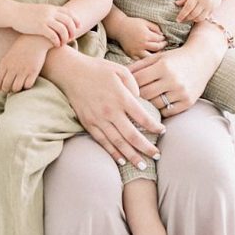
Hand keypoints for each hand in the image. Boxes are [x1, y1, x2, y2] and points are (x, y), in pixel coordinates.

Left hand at [0, 35, 50, 93]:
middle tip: (9, 89)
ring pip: (16, 88)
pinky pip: (27, 86)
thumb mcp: (9, 54)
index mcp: (5, 63)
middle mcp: (13, 68)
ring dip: (16, 89)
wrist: (35, 39)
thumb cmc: (21, 47)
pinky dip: (26, 87)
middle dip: (7, 90)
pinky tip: (27, 82)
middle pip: (6, 87)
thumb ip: (2, 65)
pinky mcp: (33, 72)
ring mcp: (23, 70)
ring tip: (18, 86)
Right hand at [11, 2, 79, 46]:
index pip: (69, 12)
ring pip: (62, 29)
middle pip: (68, 21)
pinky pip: (53, 36)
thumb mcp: (40, 10)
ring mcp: (45, 19)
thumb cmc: (26, 13)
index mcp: (51, 8)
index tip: (79, 26)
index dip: (76, 20)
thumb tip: (56, 17)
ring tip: (63, 43)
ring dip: (65, 38)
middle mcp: (50, 12)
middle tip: (72, 38)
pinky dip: (57, 41)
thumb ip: (49, 12)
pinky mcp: (39, 27)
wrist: (13, 13)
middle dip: (72, 31)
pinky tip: (56, 45)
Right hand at [50, 51, 164, 167]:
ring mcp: (98, 119)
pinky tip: (121, 160)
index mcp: (121, 97)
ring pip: (118, 143)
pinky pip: (102, 142)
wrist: (71, 71)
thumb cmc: (98, 69)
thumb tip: (140, 100)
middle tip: (157, 156)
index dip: (155, 127)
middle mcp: (111, 111)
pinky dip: (112, 152)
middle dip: (146, 148)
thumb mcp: (120, 70)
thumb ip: (134, 84)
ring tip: (142, 165)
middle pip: (132, 136)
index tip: (163, 131)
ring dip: (131, 156)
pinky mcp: (88, 123)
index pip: (143, 117)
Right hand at [116, 16, 167, 58]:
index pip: (159, 39)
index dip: (163, 39)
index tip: (163, 38)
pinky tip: (148, 55)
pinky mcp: (131, 54)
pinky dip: (145, 59)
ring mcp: (136, 50)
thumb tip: (162, 35)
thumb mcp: (145, 22)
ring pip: (150, 57)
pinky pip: (141, 60)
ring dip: (155, 55)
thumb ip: (155, 27)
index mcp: (146, 35)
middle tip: (163, 44)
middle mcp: (142, 44)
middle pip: (157, 48)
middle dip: (162, 46)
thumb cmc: (133, 23)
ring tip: (157, 51)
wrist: (119, 28)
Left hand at [127, 28, 226, 115]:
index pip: (138, 81)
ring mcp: (181, 92)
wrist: (202, 59)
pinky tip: (158, 104)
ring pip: (155, 105)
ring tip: (143, 102)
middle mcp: (173, 79)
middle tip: (129, 99)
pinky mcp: (188, 102)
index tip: (123, 89)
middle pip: (145, 94)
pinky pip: (168, 111)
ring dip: (148, 104)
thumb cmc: (175, 58)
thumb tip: (119, 77)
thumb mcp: (157, 57)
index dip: (128, 86)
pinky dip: (161, 109)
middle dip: (136, 97)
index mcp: (163, 66)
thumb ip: (138, 66)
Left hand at [175, 0, 223, 22]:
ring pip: (200, 17)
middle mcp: (204, 0)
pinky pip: (206, 16)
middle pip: (194, 14)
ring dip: (193, 19)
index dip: (182, 14)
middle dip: (186, 18)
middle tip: (181, 20)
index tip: (177, 19)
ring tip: (188, 18)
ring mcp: (210, 5)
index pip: (188, 7)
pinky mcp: (214, 8)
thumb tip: (176, 4)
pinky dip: (199, 18)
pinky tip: (195, 16)